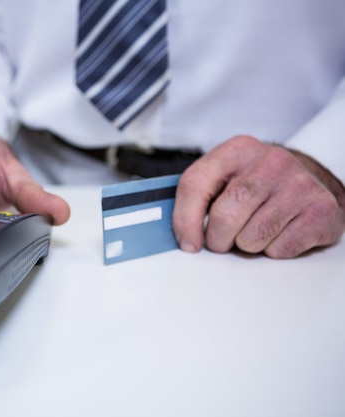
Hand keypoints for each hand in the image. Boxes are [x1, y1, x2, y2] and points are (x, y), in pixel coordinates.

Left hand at [173, 135, 344, 257]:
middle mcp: (271, 162)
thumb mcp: (228, 175)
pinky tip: (281, 231)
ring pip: (251, 239)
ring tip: (257, 228)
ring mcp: (299, 185)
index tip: (187, 242)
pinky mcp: (320, 210)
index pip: (195, 183)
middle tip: (223, 239)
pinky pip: (279, 250)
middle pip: (224, 217)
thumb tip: (180, 233)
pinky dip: (274, 250)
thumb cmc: (259, 183)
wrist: (311, 180)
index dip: (184, 219)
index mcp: (238, 150)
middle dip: (218, 239)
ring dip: (247, 245)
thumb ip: (199, 195)